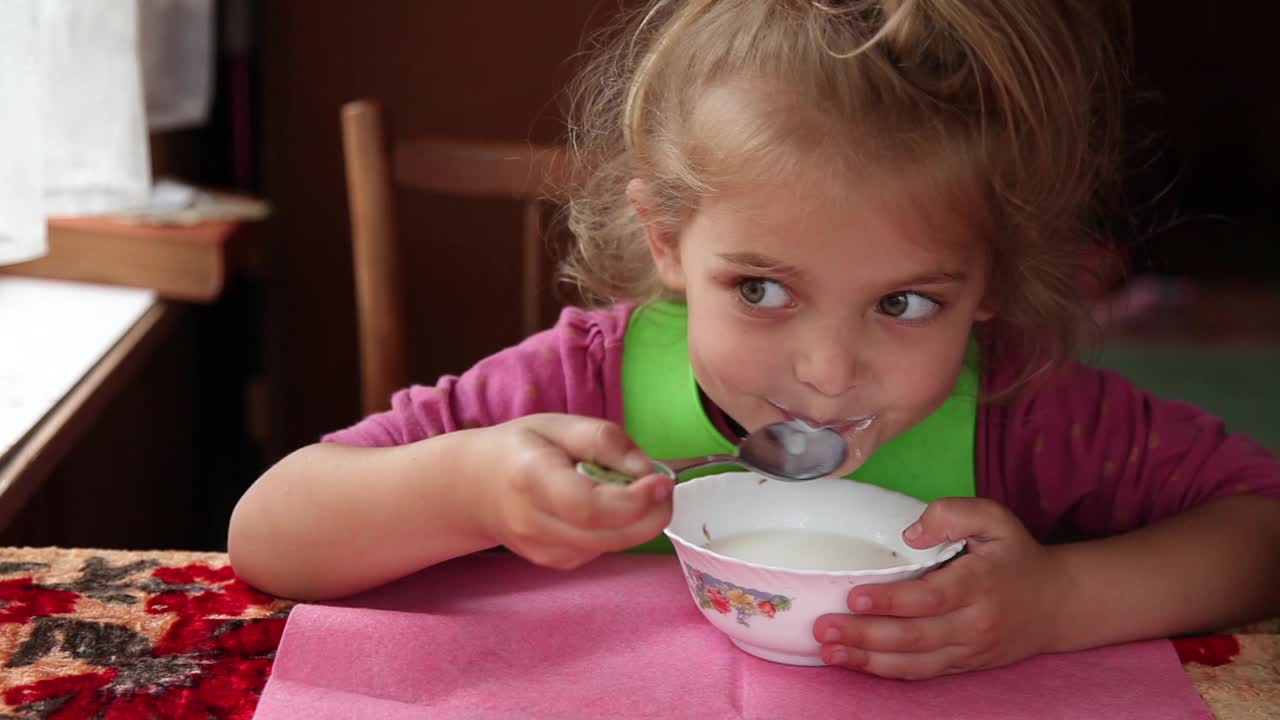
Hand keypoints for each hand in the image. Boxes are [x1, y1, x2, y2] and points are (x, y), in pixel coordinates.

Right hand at [473, 414, 673, 569]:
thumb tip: (647, 468)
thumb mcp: (558, 425)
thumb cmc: (520, 448)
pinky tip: (607, 507)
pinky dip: (617, 530)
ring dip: (638, 522)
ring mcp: (542, 550)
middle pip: (607, 536)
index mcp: (531, 477)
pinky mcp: (554, 562)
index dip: (632, 500)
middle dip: (651, 514)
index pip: (586, 505)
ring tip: (633, 490)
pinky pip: (603, 550)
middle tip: (664, 487)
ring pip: (611, 546)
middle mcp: (534, 522)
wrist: (474, 488)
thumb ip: (604, 439)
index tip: (662, 481)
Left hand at [812, 497, 1068, 678]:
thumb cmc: (1015, 555)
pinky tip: (855, 662)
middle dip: (864, 635)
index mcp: (979, 584)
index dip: (890, 601)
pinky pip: (921, 673)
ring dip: (867, 660)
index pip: (930, 598)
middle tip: (823, 628)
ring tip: (828, 651)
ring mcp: (968, 649)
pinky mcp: (963, 665)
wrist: (1058, 603)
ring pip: (914, 663)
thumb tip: (912, 532)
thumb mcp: (994, 518)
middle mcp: (974, 623)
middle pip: (914, 636)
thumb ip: (953, 513)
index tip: (854, 596)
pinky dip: (886, 671)